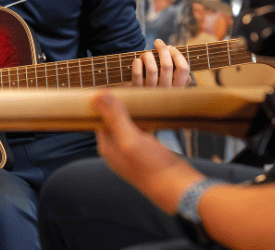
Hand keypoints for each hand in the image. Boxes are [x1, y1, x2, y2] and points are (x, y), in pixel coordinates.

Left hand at [92, 91, 203, 211]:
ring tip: (142, 95)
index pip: (100, 118)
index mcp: (107, 147)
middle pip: (113, 120)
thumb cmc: (152, 166)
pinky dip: (145, 119)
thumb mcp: (130, 138)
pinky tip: (153, 110)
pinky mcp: (148, 151)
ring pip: (129, 124)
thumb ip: (114, 117)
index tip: (115, 86)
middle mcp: (117, 149)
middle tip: (131, 88)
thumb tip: (96, 96)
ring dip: (133, 110)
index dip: (105, 102)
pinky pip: (142, 130)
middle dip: (120, 104)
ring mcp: (133, 151)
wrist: (178, 188)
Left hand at [130, 39, 190, 87]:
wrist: (139, 106)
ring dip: (148, 56)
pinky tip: (138, 61)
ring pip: (152, 69)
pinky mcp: (137, 91)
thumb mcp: (173, 87)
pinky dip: (137, 63)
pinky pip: (137, 74)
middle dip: (162, 49)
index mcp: (177, 89)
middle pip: (167, 66)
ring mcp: (150, 92)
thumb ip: (180, 78)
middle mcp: (165, 91)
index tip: (171, 48)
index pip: (183, 69)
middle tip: (158, 42)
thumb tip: (179, 57)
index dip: (178, 55)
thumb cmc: (158, 91)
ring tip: (146, 54)